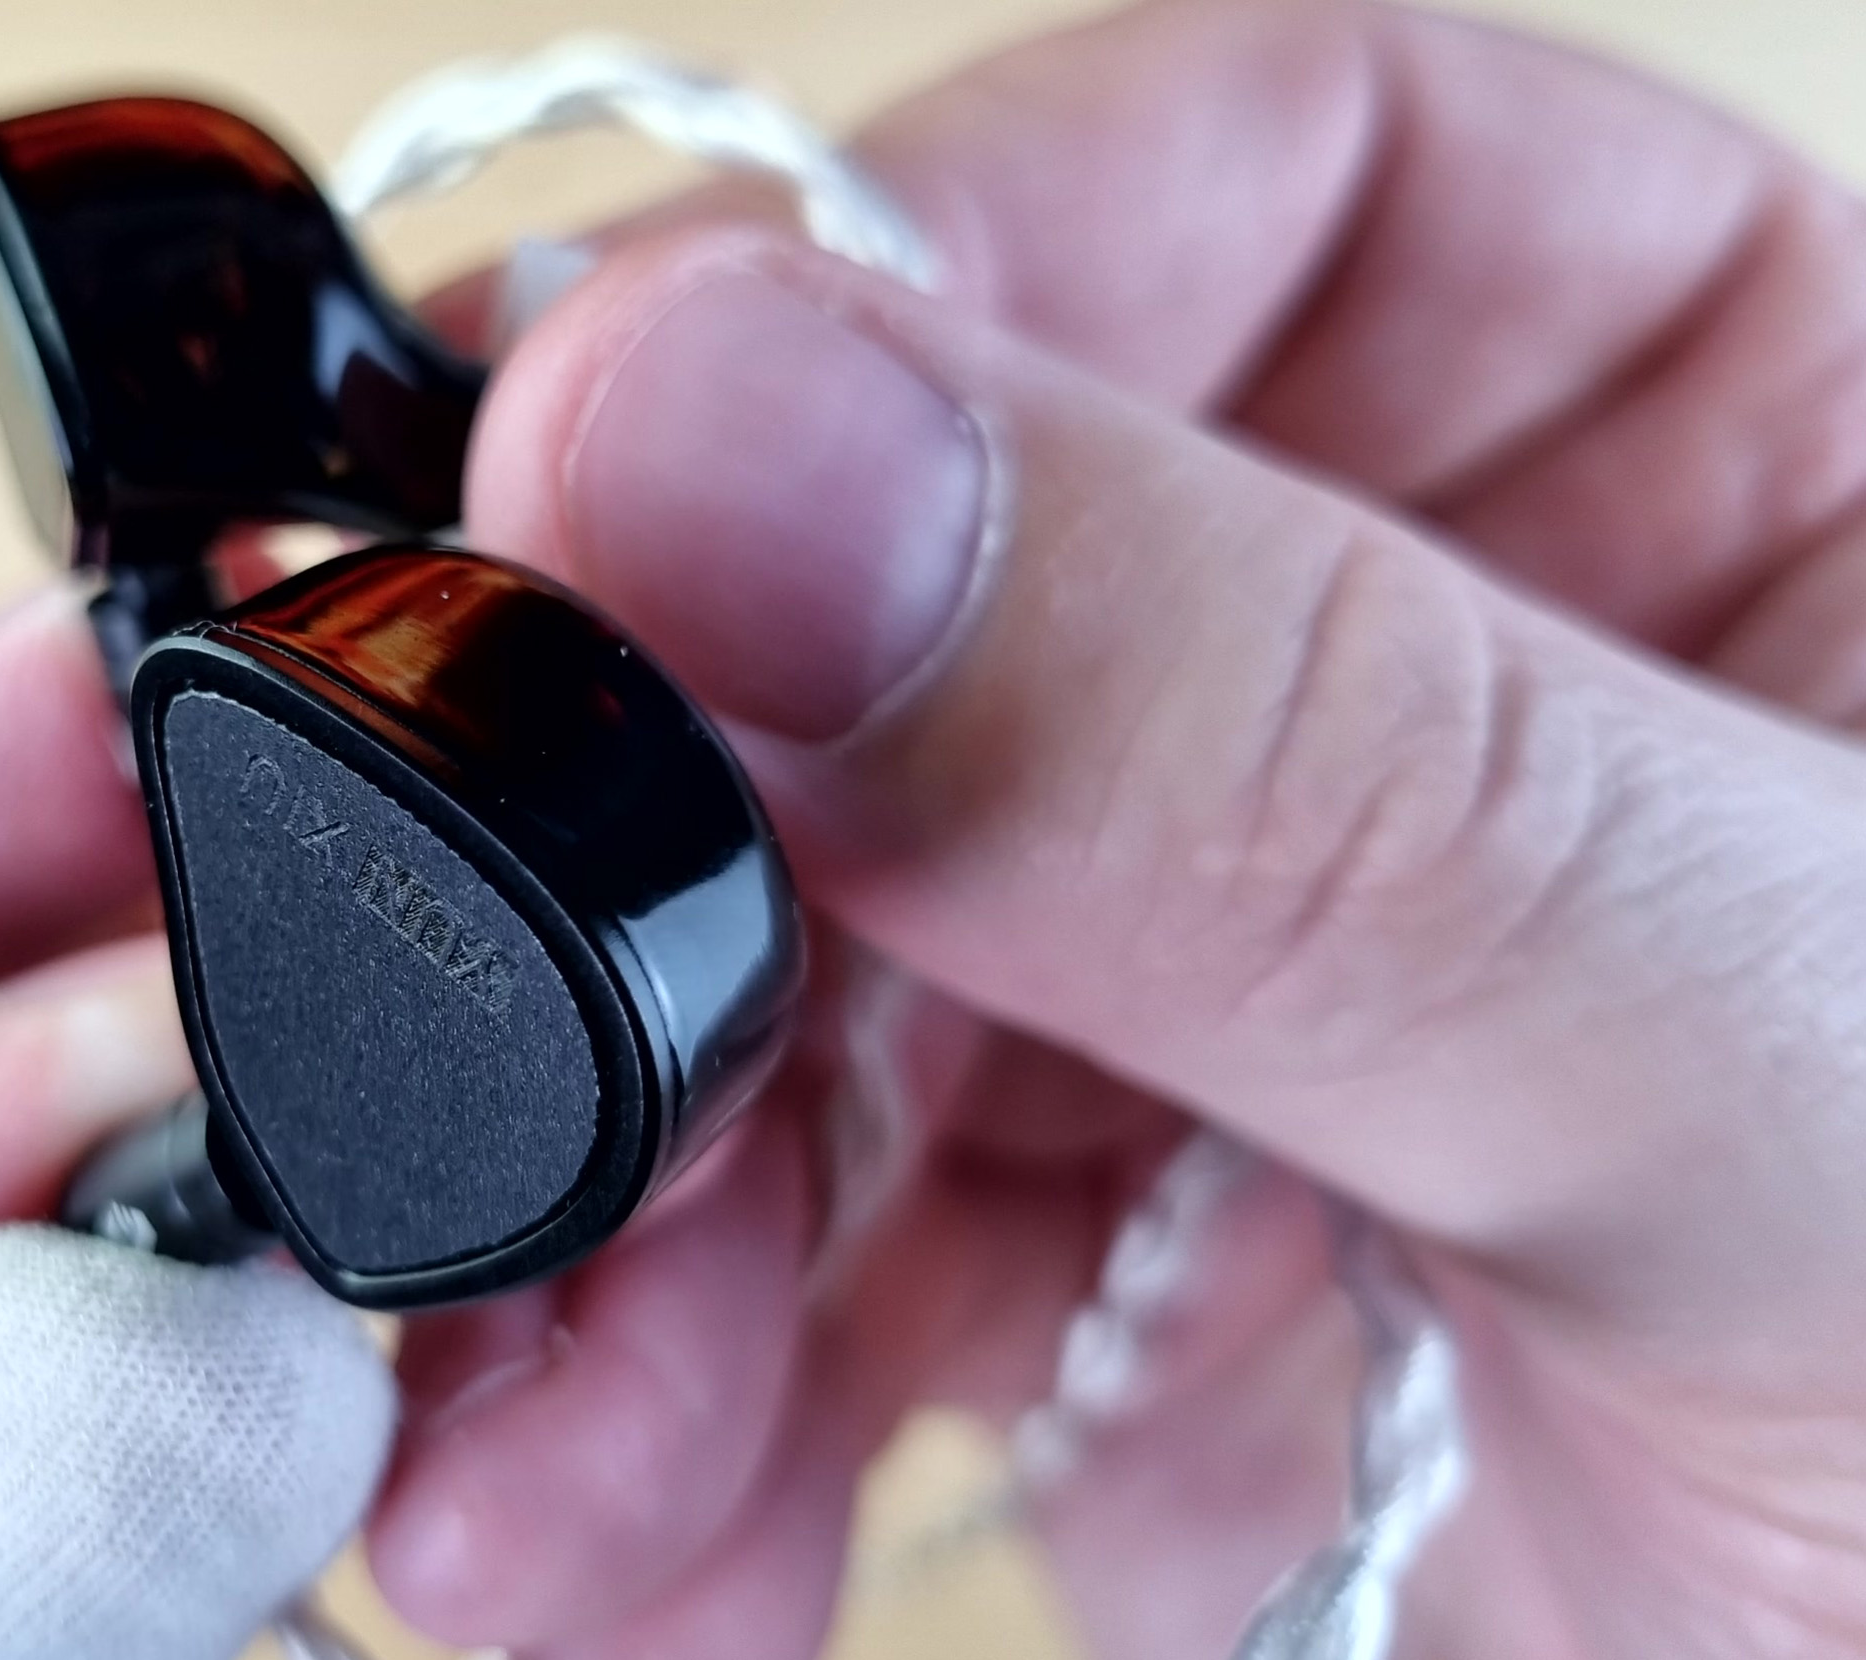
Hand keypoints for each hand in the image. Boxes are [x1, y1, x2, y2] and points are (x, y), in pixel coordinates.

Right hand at [362, 3, 1865, 1654]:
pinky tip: (627, 1547)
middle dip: (619, 859)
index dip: (872, 297)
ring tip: (516, 1425)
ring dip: (585, 1205)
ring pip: (748, 953)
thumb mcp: (1768, 1083)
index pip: (1226, 187)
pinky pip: (757, 1247)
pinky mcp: (1064, 1259)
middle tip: (417, 1011)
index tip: (571, 477)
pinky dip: (643, 1409)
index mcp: (1697, 453)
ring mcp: (1195, 967)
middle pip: (876, 596)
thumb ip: (1271, 750)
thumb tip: (714, 425)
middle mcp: (1400, 676)